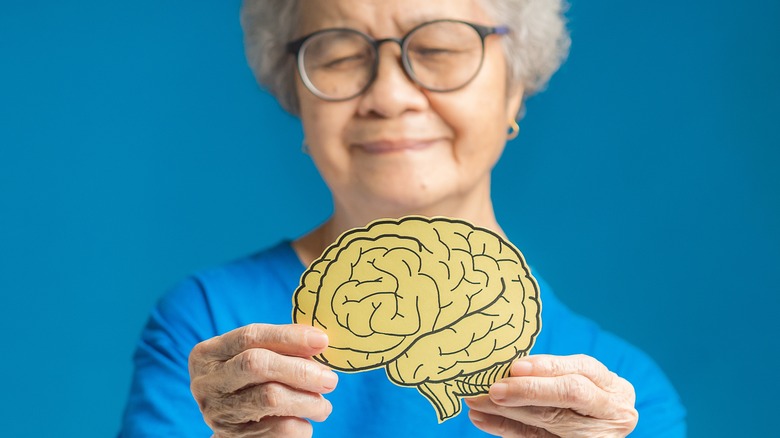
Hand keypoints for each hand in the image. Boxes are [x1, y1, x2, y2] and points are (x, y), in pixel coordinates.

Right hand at [188, 323, 337, 436]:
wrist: (234, 427)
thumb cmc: (249, 383)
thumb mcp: (255, 359)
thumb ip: (280, 347)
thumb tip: (318, 341)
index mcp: (207, 354)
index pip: (250, 336)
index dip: (289, 336)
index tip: (322, 340)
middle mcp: (207, 383)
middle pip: (257, 364)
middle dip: (300, 369)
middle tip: (330, 379)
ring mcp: (217, 413)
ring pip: (271, 398)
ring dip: (308, 401)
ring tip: (324, 405)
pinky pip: (278, 428)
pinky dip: (301, 425)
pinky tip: (306, 422)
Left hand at [465, 354, 637, 436]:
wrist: (597, 428)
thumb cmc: (586, 395)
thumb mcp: (580, 378)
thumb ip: (552, 373)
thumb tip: (508, 366)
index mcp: (613, 388)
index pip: (581, 372)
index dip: (548, 368)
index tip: (515, 367)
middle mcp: (611, 413)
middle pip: (566, 398)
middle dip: (525, 391)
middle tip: (492, 388)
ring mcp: (594, 436)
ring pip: (548, 421)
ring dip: (506, 411)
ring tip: (477, 402)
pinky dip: (505, 428)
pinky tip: (483, 419)